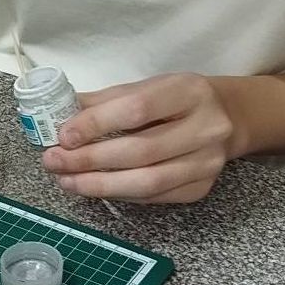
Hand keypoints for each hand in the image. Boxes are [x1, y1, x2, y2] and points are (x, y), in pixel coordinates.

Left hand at [42, 74, 232, 203]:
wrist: (230, 117)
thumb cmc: (180, 98)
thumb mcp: (148, 86)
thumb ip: (107, 100)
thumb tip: (61, 113)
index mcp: (189, 91)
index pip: (137, 110)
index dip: (97, 124)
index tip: (63, 135)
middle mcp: (205, 128)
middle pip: (140, 151)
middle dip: (90, 160)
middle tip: (54, 162)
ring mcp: (206, 163)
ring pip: (147, 183)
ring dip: (99, 185)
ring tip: (67, 181)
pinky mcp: (201, 189)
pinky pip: (153, 198)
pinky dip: (119, 194)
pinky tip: (94, 187)